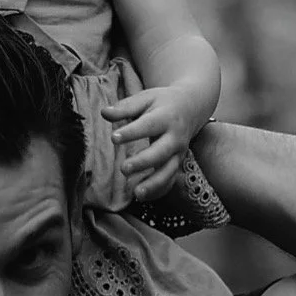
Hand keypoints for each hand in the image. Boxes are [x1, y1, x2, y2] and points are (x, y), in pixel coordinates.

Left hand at [101, 84, 196, 201]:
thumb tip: (104, 112)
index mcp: (166, 117)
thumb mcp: (145, 98)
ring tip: (136, 193)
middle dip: (143, 162)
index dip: (131, 132)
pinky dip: (158, 191)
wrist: (191, 107)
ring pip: (169, 171)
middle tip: (123, 169)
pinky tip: (141, 196)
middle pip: (161, 152)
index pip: (148, 126)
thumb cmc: (162, 103)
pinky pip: (170, 181)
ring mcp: (178, 153)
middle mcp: (175, 137)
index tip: (114, 138)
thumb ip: (125, 107)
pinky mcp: (177, 163)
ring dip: (153, 184)